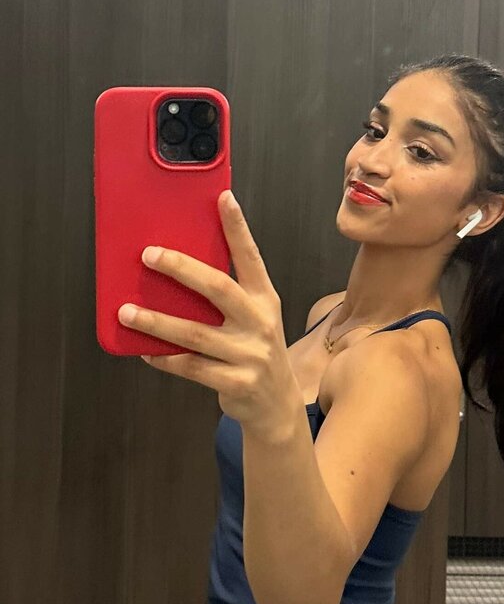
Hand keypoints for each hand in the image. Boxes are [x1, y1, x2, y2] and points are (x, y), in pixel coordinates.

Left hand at [117, 189, 298, 439]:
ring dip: (156, 321)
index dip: (237, 228)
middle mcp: (260, 323)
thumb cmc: (255, 352)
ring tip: (126, 311)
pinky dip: (163, 357)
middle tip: (147, 254)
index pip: (251, 258)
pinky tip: (144, 350)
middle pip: (218, 288)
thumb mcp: (253, 319)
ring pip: (194, 333)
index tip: (222, 198)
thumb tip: (175, 269)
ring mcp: (249, 355)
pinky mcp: (236, 382)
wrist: (277, 405)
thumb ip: (226, 296)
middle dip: (181, 268)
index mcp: (264, 300)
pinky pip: (190, 367)